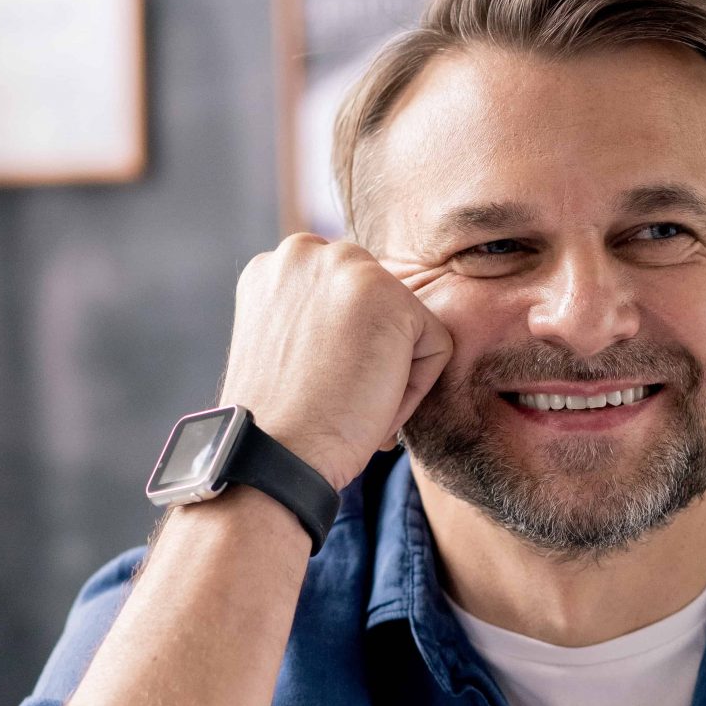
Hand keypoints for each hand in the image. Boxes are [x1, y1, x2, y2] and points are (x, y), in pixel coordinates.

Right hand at [217, 234, 454, 489]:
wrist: (270, 454)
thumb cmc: (277, 422)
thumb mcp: (280, 347)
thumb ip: (312, 316)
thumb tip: (360, 325)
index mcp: (274, 266)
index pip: (347, 299)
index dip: (342, 351)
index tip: (317, 385)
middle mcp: (305, 251)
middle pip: (380, 307)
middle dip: (370, 356)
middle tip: (335, 398)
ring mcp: (347, 268)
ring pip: (407, 328)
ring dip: (390, 373)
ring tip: (348, 402)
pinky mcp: (390, 296)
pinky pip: (435, 348)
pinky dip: (412, 391)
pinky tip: (366, 405)